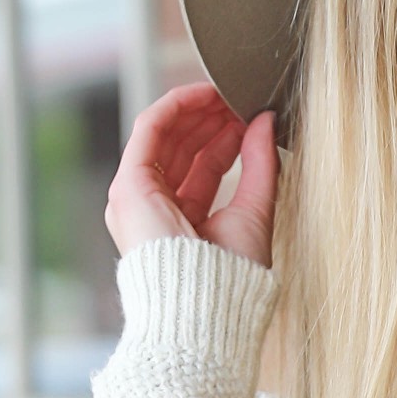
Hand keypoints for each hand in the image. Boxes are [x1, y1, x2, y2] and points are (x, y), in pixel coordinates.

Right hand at [107, 83, 279, 267]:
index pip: (202, 168)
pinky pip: (149, 129)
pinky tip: (203, 94)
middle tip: (240, 100)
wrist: (206, 303)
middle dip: (211, 120)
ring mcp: (137, 196)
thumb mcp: (254, 211)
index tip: (252, 119)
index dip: (226, 139)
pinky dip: (175, 106)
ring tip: (227, 94)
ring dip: (196, 109)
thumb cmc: (231, 277)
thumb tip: (267, 122)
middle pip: (182, 149)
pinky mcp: (129, 185)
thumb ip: (261, 166)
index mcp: (182, 223)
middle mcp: (155, 208)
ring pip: (165, 135)